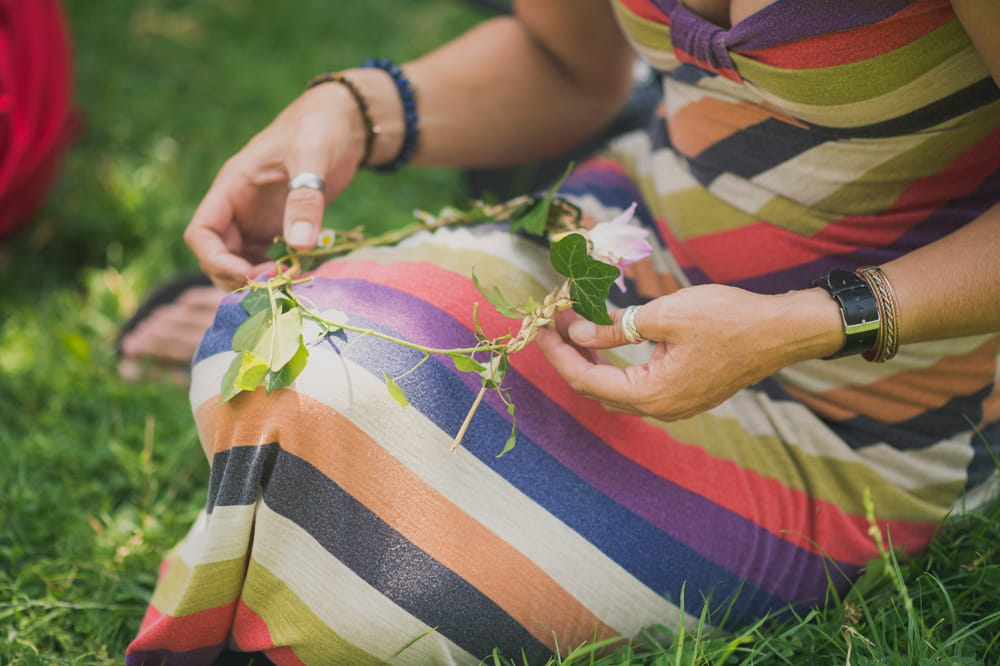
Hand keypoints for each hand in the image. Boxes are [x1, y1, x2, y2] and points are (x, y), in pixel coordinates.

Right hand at [183, 83, 366, 289]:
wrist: (344, 122)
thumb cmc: (320, 127)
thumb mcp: (312, 156)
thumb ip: (305, 198)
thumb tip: (298, 244)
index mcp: (232, 187)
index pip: (201, 233)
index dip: (216, 260)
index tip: (247, 275)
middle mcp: (239, 208)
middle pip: (218, 256)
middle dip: (238, 277)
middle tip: (275, 286)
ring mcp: (259, 220)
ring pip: (243, 263)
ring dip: (260, 280)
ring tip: (289, 283)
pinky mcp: (280, 228)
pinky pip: (269, 260)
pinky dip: (280, 273)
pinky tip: (302, 275)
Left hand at [535, 284, 842, 420]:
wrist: (781, 332)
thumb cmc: (727, 319)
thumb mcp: (663, 315)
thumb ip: (615, 327)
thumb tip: (578, 332)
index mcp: (651, 394)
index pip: (586, 379)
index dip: (558, 354)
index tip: (540, 329)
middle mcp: (659, 409)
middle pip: (596, 388)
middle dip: (569, 356)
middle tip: (553, 323)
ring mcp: (673, 405)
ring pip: (615, 389)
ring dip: (591, 360)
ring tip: (572, 326)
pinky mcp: (683, 394)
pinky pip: (635, 385)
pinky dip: (614, 364)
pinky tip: (605, 339)